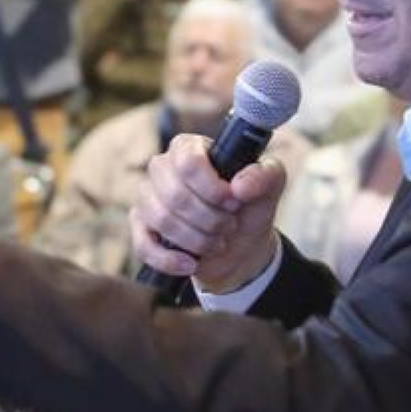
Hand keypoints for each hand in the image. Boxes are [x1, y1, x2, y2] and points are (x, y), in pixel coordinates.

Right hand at [131, 133, 287, 293]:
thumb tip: (240, 186)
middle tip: (230, 225)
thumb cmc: (249, 207)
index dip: (212, 188)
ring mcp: (147, 197)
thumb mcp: (270, 187)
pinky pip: (143, 245)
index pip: (188, 161)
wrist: (239, 245)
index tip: (234, 201)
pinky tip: (191, 263)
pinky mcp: (141, 227)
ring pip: (161, 219)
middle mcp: (162, 168)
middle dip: (209, 219)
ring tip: (217, 242)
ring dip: (197, 239)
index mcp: (190, 148)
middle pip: (174, 195)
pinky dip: (170, 260)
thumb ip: (265, 176)